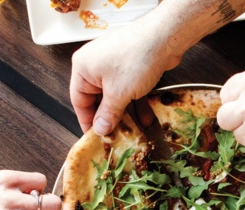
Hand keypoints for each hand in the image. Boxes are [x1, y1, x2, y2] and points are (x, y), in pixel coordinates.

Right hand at [70, 20, 178, 135]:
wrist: (165, 38)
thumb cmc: (136, 59)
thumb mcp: (119, 93)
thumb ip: (108, 114)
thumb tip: (100, 129)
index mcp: (83, 68)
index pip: (79, 101)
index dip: (87, 121)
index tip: (96, 138)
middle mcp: (96, 65)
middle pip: (98, 99)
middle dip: (110, 119)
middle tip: (116, 137)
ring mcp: (114, 65)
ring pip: (117, 97)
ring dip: (127, 114)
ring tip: (135, 131)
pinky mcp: (132, 67)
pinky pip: (130, 90)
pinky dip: (137, 104)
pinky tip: (146, 118)